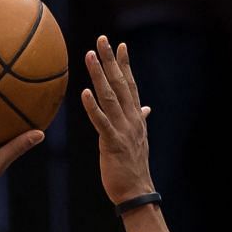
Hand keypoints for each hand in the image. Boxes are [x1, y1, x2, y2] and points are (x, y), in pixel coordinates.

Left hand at [81, 36, 154, 205]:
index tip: (120, 46)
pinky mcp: (112, 143)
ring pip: (109, 97)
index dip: (125, 65)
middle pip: (121, 84)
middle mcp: (131, 119)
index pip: (131, 86)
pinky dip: (93, 107)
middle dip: (111, 61)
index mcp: (136, 118)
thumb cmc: (133, 168)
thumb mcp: (138, 140)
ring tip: (89, 56)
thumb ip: (141, 120)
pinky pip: (101, 122)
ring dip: (99, 75)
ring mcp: (123, 130)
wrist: (137, 192)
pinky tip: (84, 93)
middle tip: (102, 40)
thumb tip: (147, 108)